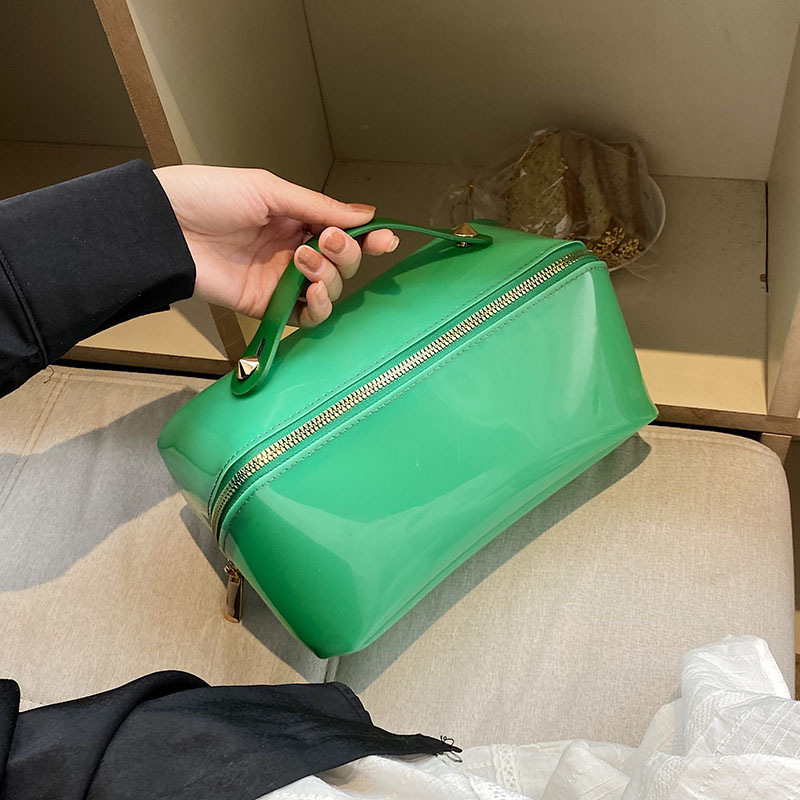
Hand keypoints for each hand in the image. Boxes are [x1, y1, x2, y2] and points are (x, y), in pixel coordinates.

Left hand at [154, 165, 397, 325]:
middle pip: (343, 263)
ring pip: (331, 289)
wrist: (166, 228)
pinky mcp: (267, 306)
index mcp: (295, 220)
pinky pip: (308, 316)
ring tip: (303, 260)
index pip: (342, 234)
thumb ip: (318, 206)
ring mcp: (282, 281)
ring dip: (329, 275)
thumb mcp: (270, 191)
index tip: (385, 238)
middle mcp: (293, 252)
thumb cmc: (209, 197)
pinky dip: (320, 307)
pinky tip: (314, 291)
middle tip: (324, 240)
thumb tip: (365, 213)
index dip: (367, 238)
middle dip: (344, 252)